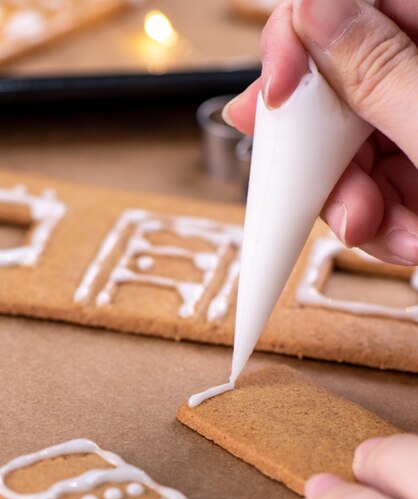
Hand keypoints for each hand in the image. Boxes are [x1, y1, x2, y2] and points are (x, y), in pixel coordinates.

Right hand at [223, 0, 417, 265]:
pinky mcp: (413, 169)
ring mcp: (411, 125)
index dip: (294, 43)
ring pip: (341, 151)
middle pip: (331, 90)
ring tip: (393, 235)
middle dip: (322, 157)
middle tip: (345, 200)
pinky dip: (377, 226)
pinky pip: (367, 190)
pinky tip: (407, 240)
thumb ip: (380, 70)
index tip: (272, 96)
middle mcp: (415, 77)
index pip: (344, 7)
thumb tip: (313, 9)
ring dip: (352, 206)